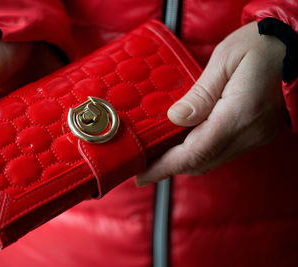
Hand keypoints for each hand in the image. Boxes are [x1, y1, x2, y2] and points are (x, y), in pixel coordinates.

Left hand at [136, 21, 287, 185]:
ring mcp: (255, 137)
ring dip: (183, 161)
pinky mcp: (257, 133)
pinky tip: (184, 142)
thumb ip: (200, 93)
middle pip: (200, 162)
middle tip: (142, 166)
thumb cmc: (265, 45)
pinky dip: (199, 152)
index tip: (141, 176)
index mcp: (238, 115)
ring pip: (211, 160)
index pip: (193, 153)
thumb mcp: (227, 59)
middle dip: (168, 168)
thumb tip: (175, 118)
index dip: (164, 167)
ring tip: (158, 155)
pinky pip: (222, 151)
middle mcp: (248, 134)